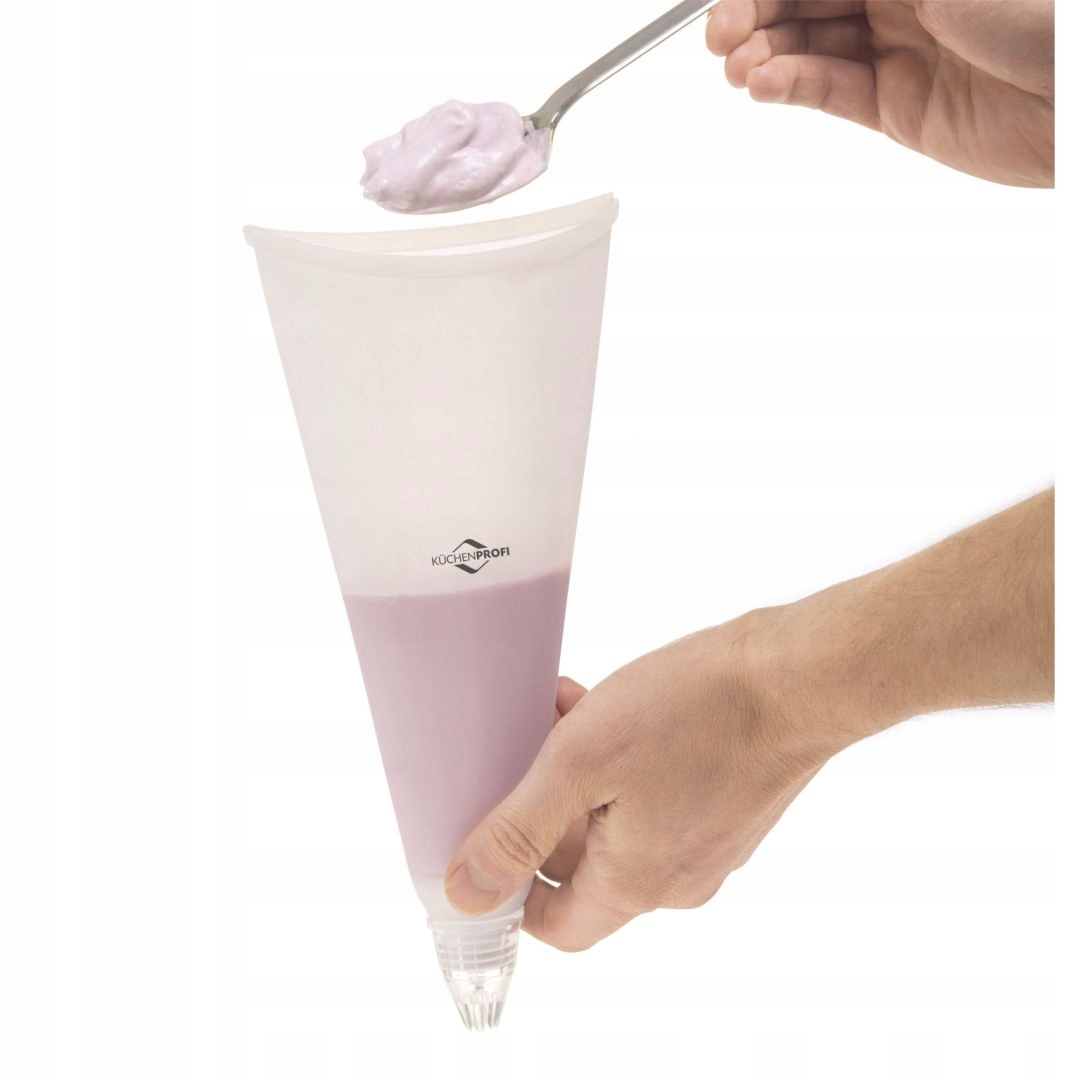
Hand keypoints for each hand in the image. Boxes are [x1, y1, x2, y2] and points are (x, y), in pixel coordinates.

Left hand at [444, 620, 828, 950]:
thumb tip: (465, 894)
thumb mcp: (582, 763)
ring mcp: (710, 839)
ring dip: (579, 773)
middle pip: (584, 865)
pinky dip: (621, 760)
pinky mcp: (728, 801)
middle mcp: (678, 876)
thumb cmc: (696, 713)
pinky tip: (602, 703)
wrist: (800, 677)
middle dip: (543, 806)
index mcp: (637, 884)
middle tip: (522, 747)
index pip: (559, 926)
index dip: (513, 893)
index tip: (488, 838)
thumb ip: (517, 830)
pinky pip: (656, 796)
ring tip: (560, 710)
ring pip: (617, 820)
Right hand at [705, 1, 1053, 186]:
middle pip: (804, 0)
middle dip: (754, 14)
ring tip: (739, 68)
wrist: (1076, 93)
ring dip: (765, 54)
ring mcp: (897, 49)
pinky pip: (830, 90)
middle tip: (719, 34)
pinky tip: (765, 84)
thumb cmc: (1033, 8)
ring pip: (810, 46)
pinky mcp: (897, 105)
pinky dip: (791, 86)